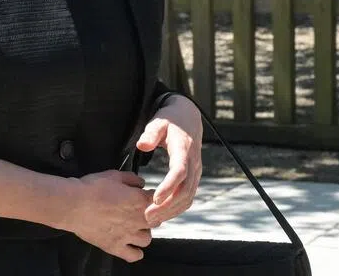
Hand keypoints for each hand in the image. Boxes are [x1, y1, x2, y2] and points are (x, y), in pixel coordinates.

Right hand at [62, 170, 153, 262]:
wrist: (73, 204)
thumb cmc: (92, 188)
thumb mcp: (114, 175)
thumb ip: (132, 178)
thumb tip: (140, 183)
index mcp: (139, 200)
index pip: (158, 201)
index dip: (152, 197)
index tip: (145, 196)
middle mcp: (138, 220)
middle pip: (156, 221)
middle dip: (150, 216)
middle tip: (138, 212)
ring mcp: (128, 235)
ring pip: (147, 240)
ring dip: (143, 233)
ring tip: (133, 228)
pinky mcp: (115, 247)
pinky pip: (134, 256)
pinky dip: (135, 252)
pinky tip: (129, 245)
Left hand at [136, 95, 203, 226]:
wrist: (188, 119)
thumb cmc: (169, 120)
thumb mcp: (158, 121)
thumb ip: (150, 133)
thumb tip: (141, 145)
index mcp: (184, 149)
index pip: (179, 172)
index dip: (168, 187)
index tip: (154, 199)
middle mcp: (193, 163)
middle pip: (184, 190)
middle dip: (167, 206)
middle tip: (147, 216)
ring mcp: (196, 171)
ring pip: (188, 197)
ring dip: (171, 211)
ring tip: (152, 219)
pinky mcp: (194, 177)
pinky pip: (188, 196)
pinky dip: (177, 208)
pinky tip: (162, 214)